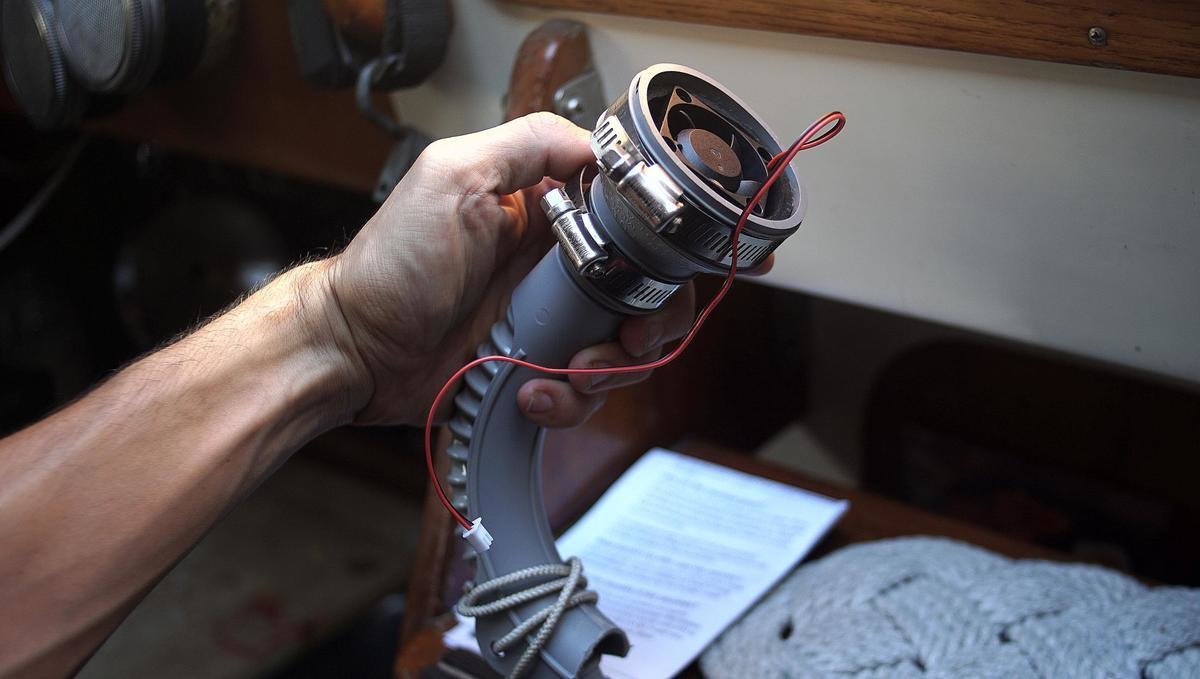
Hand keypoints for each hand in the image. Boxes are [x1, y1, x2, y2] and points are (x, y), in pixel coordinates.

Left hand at [317, 113, 695, 426]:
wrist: (353, 352)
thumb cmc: (389, 267)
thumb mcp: (452, 177)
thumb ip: (527, 145)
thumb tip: (599, 144)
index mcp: (544, 211)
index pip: (631, 222)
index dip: (652, 253)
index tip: (645, 278)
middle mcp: (556, 266)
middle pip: (644, 293)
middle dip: (646, 325)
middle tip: (626, 340)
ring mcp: (548, 322)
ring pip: (620, 350)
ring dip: (606, 370)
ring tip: (565, 373)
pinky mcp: (535, 371)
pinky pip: (580, 393)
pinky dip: (565, 401)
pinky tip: (530, 393)